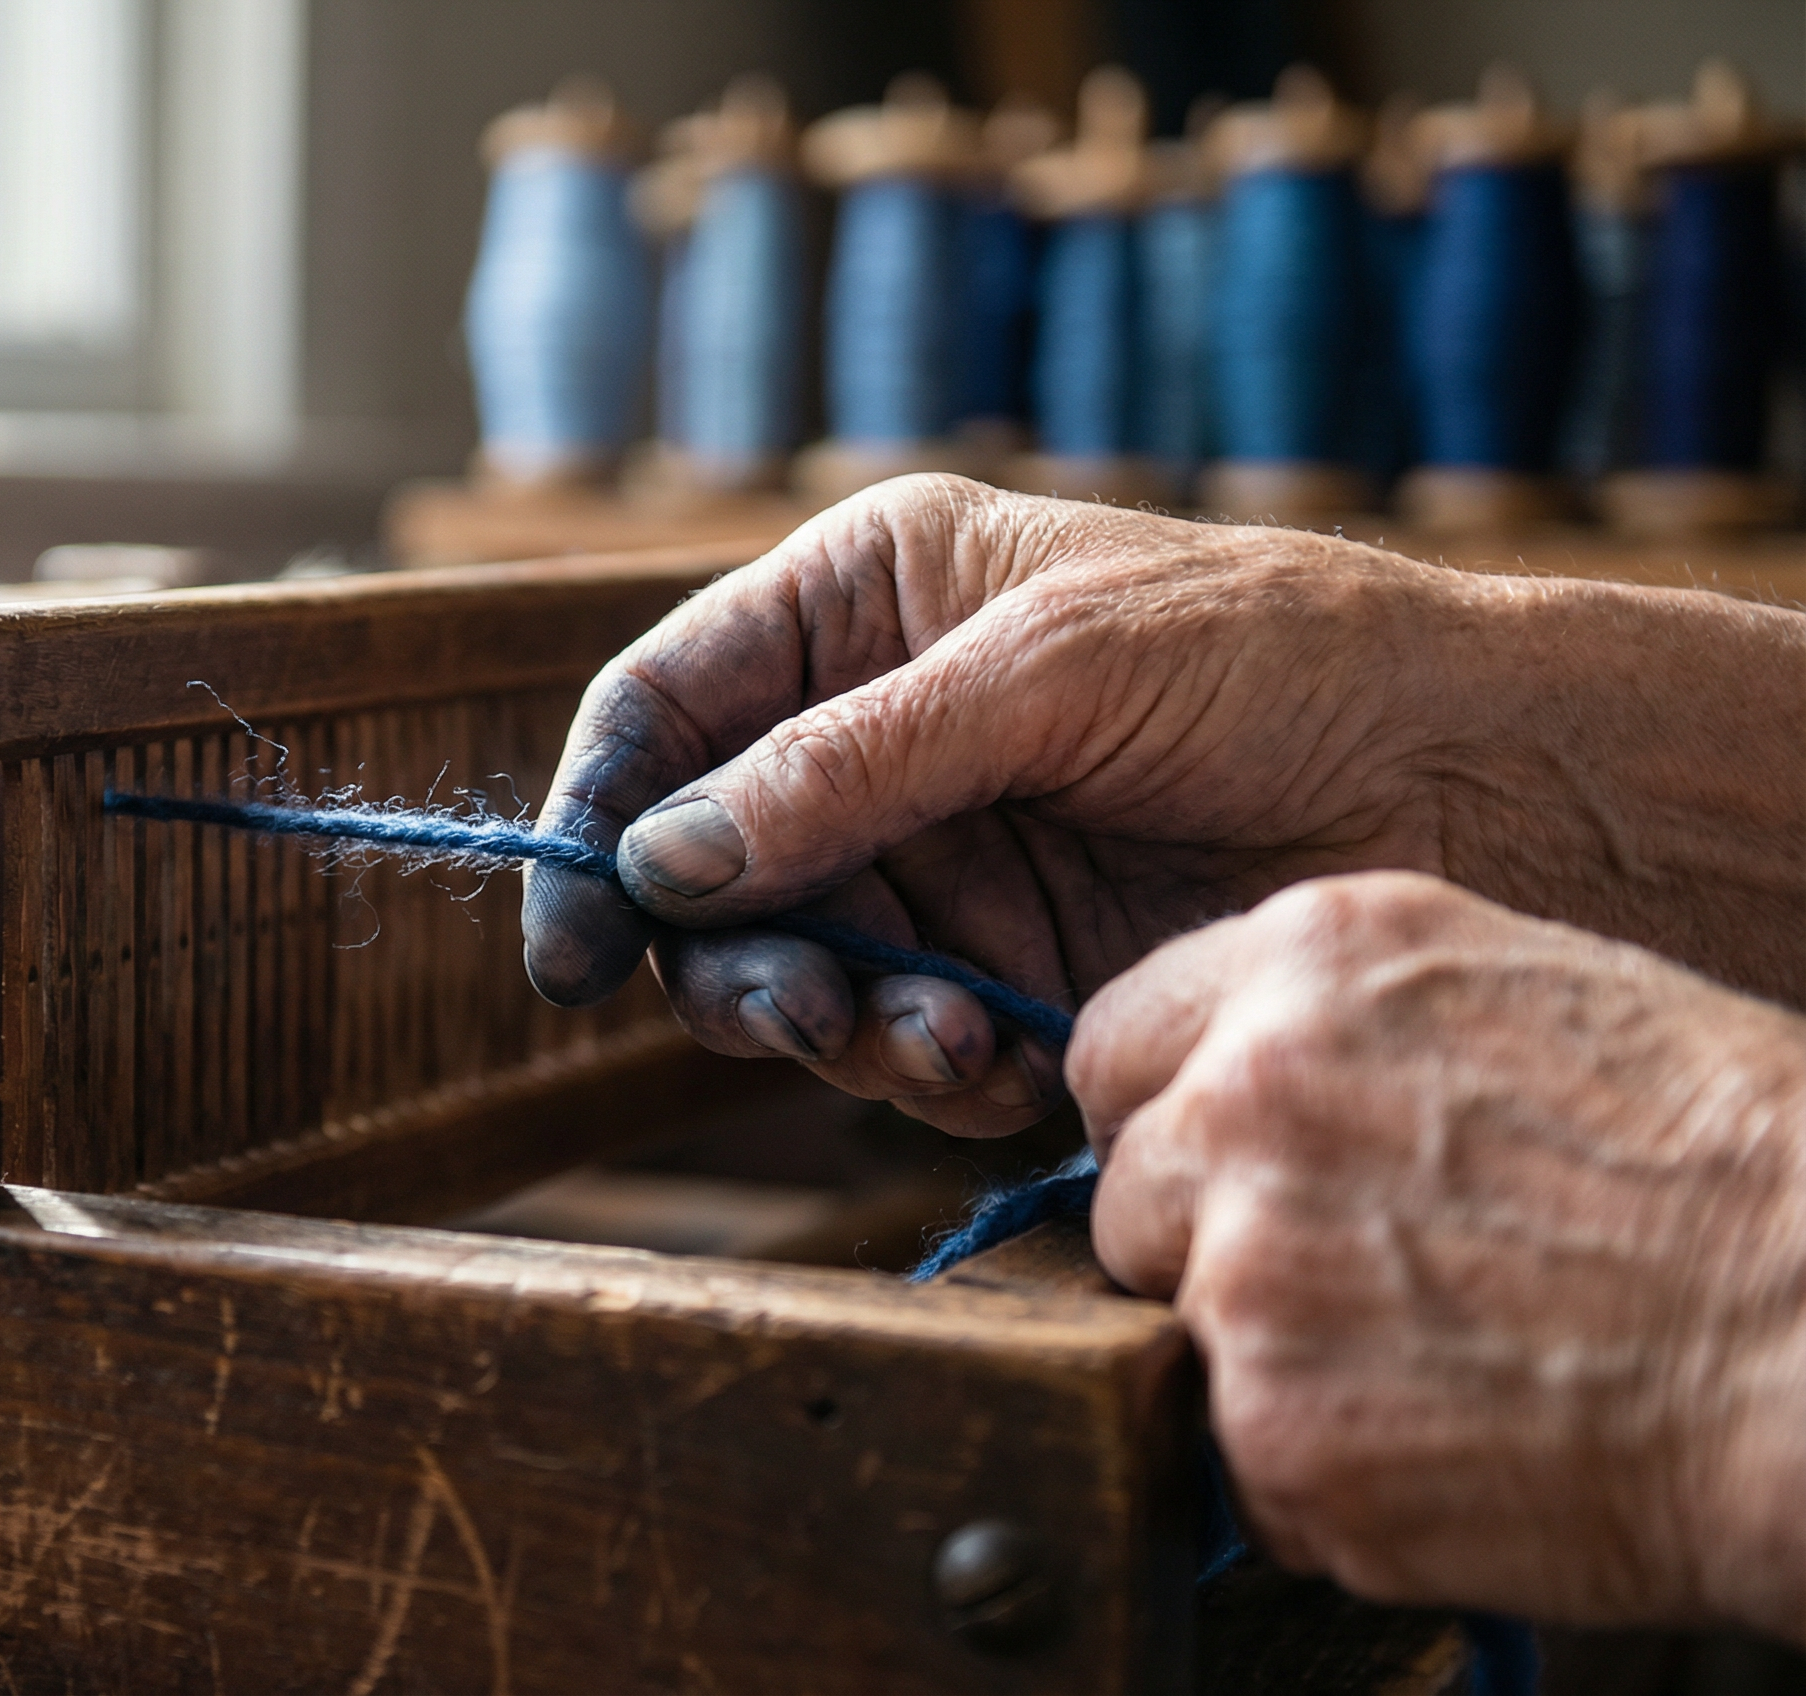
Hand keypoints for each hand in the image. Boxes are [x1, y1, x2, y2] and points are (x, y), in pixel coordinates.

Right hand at [524, 476, 1805, 1136]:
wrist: (1478, 784)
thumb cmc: (1277, 660)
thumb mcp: (1050, 673)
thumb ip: (846, 767)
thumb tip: (660, 867)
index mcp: (864, 602)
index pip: (666, 707)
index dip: (598, 818)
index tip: (573, 947)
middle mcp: (874, 733)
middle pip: (702, 867)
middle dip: (731, 955)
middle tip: (795, 1015)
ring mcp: (936, 858)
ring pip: (789, 970)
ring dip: (835, 1025)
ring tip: (936, 1042)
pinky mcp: (1000, 967)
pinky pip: (892, 1042)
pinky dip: (923, 1070)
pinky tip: (1005, 1063)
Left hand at [1075, 871, 1805, 1636]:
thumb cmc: (1736, 1170)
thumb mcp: (1528, 999)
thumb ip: (1347, 1030)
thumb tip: (1242, 1080)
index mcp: (1310, 964)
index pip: (1115, 1046)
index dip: (1166, 1123)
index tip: (1221, 1174)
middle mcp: (1248, 1094)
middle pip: (1127, 1195)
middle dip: (1202, 1249)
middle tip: (1350, 1288)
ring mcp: (1246, 1263)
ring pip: (1174, 1330)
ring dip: (1268, 1363)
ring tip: (1432, 1365)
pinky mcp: (1273, 1422)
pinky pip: (1242, 1462)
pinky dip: (1324, 1476)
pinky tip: (1450, 1443)